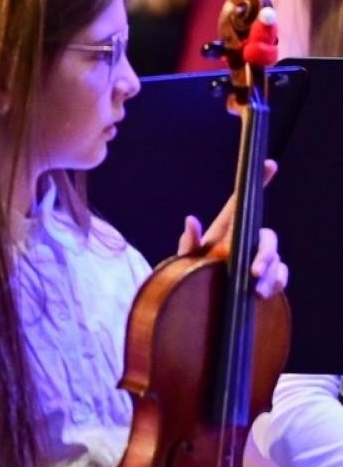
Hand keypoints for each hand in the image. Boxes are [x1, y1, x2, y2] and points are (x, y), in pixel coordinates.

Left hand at [177, 159, 286, 297]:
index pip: (240, 204)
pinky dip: (276, 282)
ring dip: (269, 274)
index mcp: (226, 231)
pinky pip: (280, 276)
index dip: (257, 183)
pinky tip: (265, 292)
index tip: (269, 164)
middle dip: (264, 253)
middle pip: (267, 238)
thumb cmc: (190, 274)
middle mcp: (246, 242)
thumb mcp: (185, 259)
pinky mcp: (267, 278)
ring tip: (256, 291)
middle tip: (253, 272)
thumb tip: (190, 220)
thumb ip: (188, 242)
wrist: (197, 302)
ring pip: (275, 259)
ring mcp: (258, 259)